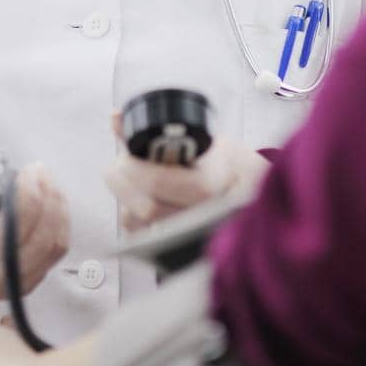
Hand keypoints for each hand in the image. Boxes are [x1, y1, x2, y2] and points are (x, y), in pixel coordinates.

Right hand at [0, 165, 69, 300]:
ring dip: (56, 209)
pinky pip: (54, 253)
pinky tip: (47, 200)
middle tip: (38, 171)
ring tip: (44, 181)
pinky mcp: (21, 283)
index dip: (26, 200)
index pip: (2, 233)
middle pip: (34, 242)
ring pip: (50, 248)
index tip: (28, 173)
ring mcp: (4, 286)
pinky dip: (58, 223)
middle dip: (46, 200)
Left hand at [105, 114, 268, 231]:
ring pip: (142, 225)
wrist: (248, 190)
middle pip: (148, 208)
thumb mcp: (199, 138)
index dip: (136, 170)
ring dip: (125, 201)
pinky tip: (136, 201)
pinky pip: (144, 239)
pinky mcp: (180, 248)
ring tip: (126, 183)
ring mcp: (193, 234)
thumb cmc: (220, 161)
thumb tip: (117, 117)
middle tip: (116, 169)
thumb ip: (155, 131)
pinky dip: (134, 218)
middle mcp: (206, 213)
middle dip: (123, 186)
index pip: (162, 183)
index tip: (123, 159)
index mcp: (214, 182)